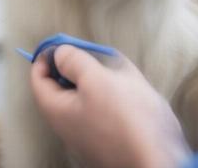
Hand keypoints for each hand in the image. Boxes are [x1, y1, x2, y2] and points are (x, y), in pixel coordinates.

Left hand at [30, 45, 191, 167]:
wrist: (159, 158)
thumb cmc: (125, 116)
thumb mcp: (97, 79)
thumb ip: (74, 62)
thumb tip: (58, 53)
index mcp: (58, 110)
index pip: (39, 79)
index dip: (47, 56)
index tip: (64, 41)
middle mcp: (69, 125)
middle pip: (62, 86)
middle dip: (75, 64)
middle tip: (93, 50)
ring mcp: (90, 132)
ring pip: (86, 95)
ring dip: (97, 76)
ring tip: (115, 64)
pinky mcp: (111, 135)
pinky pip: (104, 106)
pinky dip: (111, 90)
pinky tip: (129, 85)